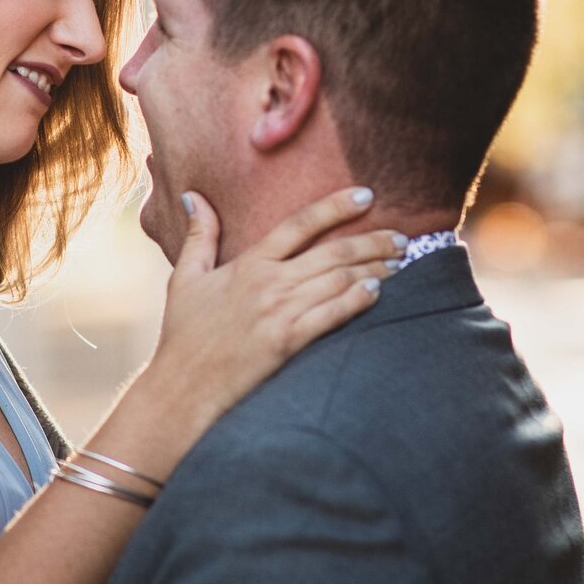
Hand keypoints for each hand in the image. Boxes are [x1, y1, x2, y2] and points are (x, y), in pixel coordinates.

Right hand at [136, 186, 401, 440]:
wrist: (182, 388)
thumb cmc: (183, 335)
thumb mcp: (185, 278)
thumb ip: (199, 235)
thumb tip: (194, 195)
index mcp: (248, 263)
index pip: (299, 224)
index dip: (335, 206)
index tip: (366, 196)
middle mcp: (268, 283)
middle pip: (331, 252)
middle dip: (372, 241)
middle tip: (402, 237)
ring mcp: (279, 313)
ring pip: (338, 281)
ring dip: (373, 269)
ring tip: (399, 262)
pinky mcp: (287, 343)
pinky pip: (331, 315)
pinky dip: (357, 300)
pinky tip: (377, 292)